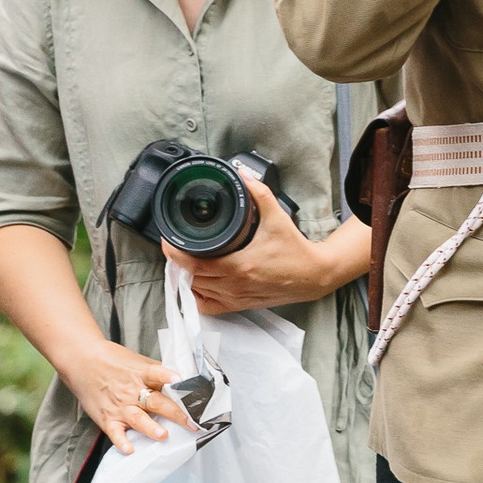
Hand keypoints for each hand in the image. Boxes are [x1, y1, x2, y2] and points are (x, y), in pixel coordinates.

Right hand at [64, 339, 191, 455]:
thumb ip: (157, 372)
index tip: (182, 381)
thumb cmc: (113, 361)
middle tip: (192, 423)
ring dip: (150, 427)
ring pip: (137, 418)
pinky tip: (129, 449)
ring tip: (163, 435)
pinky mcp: (107, 418)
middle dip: (175, 413)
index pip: (158, 374)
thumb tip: (181, 380)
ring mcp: (120, 406)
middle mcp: (132, 390)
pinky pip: (115, 432)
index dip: (169, 377)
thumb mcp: (137, 360)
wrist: (83, 361)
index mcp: (142, 373)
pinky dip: (121, 442)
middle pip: (156, 401)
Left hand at [163, 187, 364, 314]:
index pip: (194, 264)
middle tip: (178, 244)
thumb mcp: (277, 217)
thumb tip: (242, 175)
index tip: (170, 240)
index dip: (175, 253)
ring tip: (188, 259)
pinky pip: (208, 307)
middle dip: (179, 261)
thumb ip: (259, 193)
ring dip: (188, 277)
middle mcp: (235, 285)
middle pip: (191, 277)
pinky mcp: (240, 305)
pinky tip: (200, 282)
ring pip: (197, 292)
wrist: (312, 275)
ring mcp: (236, 298)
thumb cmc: (295, 249)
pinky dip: (198, 296)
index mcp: (239, 265)